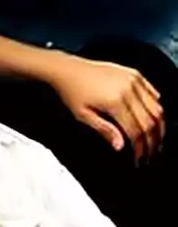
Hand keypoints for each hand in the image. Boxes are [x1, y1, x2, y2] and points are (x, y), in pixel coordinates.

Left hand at [49, 53, 163, 163]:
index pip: (136, 131)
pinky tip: (154, 118)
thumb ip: (104, 130)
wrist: (66, 69)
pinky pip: (154, 92)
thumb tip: (120, 146)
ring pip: (157, 108)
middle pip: (150, 122)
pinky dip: (157, 107)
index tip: (139, 158)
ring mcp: (133, 80)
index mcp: (114, 102)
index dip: (140, 148)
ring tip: (156, 139)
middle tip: (151, 153)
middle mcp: (127, 90)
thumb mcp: (82, 115)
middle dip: (153, 141)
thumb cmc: (71, 91)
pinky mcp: (134, 74)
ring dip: (159, 126)